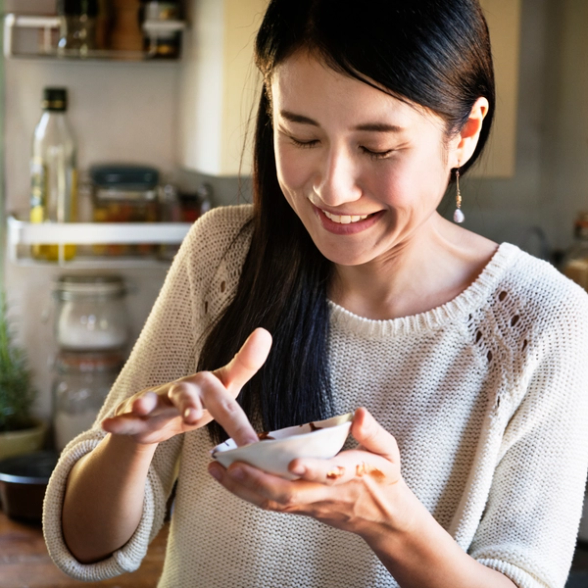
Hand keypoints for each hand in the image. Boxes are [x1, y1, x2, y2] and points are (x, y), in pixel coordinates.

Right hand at [101, 328, 271, 446]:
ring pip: (152, 401)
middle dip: (188, 404)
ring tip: (139, 407)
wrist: (162, 410)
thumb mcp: (226, 387)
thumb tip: (265, 332)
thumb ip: (246, 364)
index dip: (239, 425)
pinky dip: (119, 420)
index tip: (253, 444)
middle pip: (186, 394)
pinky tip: (108, 423)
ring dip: (145, 403)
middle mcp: (183, 389)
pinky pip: (127, 417)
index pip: (226, 405)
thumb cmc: (201, 399)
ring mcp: (158, 398)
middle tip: (192, 416)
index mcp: (208, 388)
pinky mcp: (135, 412)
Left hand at [208, 407, 408, 535]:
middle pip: (288, 495)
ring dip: (244, 489)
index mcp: (349, 477)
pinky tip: (229, 479)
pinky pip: (272, 504)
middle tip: (231, 466)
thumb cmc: (384, 479)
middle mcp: (325, 495)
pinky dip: (248, 493)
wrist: (384, 519)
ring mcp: (311, 505)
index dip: (311, 470)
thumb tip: (359, 413)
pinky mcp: (302, 509)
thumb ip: (374, 433)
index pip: (328, 475)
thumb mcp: (388, 452)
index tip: (292, 463)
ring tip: (217, 470)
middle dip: (258, 482)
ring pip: (274, 503)